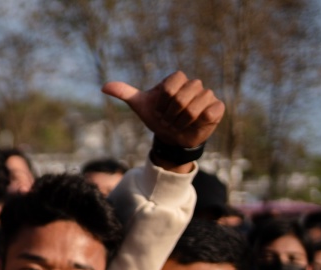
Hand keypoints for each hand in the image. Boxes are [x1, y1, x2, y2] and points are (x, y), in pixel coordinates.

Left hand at [102, 71, 224, 151]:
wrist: (172, 137)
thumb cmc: (158, 118)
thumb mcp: (140, 107)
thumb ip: (125, 94)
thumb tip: (104, 86)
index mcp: (176, 80)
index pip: (169, 87)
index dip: (161, 103)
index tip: (159, 110)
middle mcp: (193, 84)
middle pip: (181, 97)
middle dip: (170, 115)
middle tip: (169, 120)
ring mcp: (207, 95)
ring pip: (194, 106)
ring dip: (182, 121)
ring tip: (180, 124)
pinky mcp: (217, 107)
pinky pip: (210, 112)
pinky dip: (199, 122)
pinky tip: (195, 124)